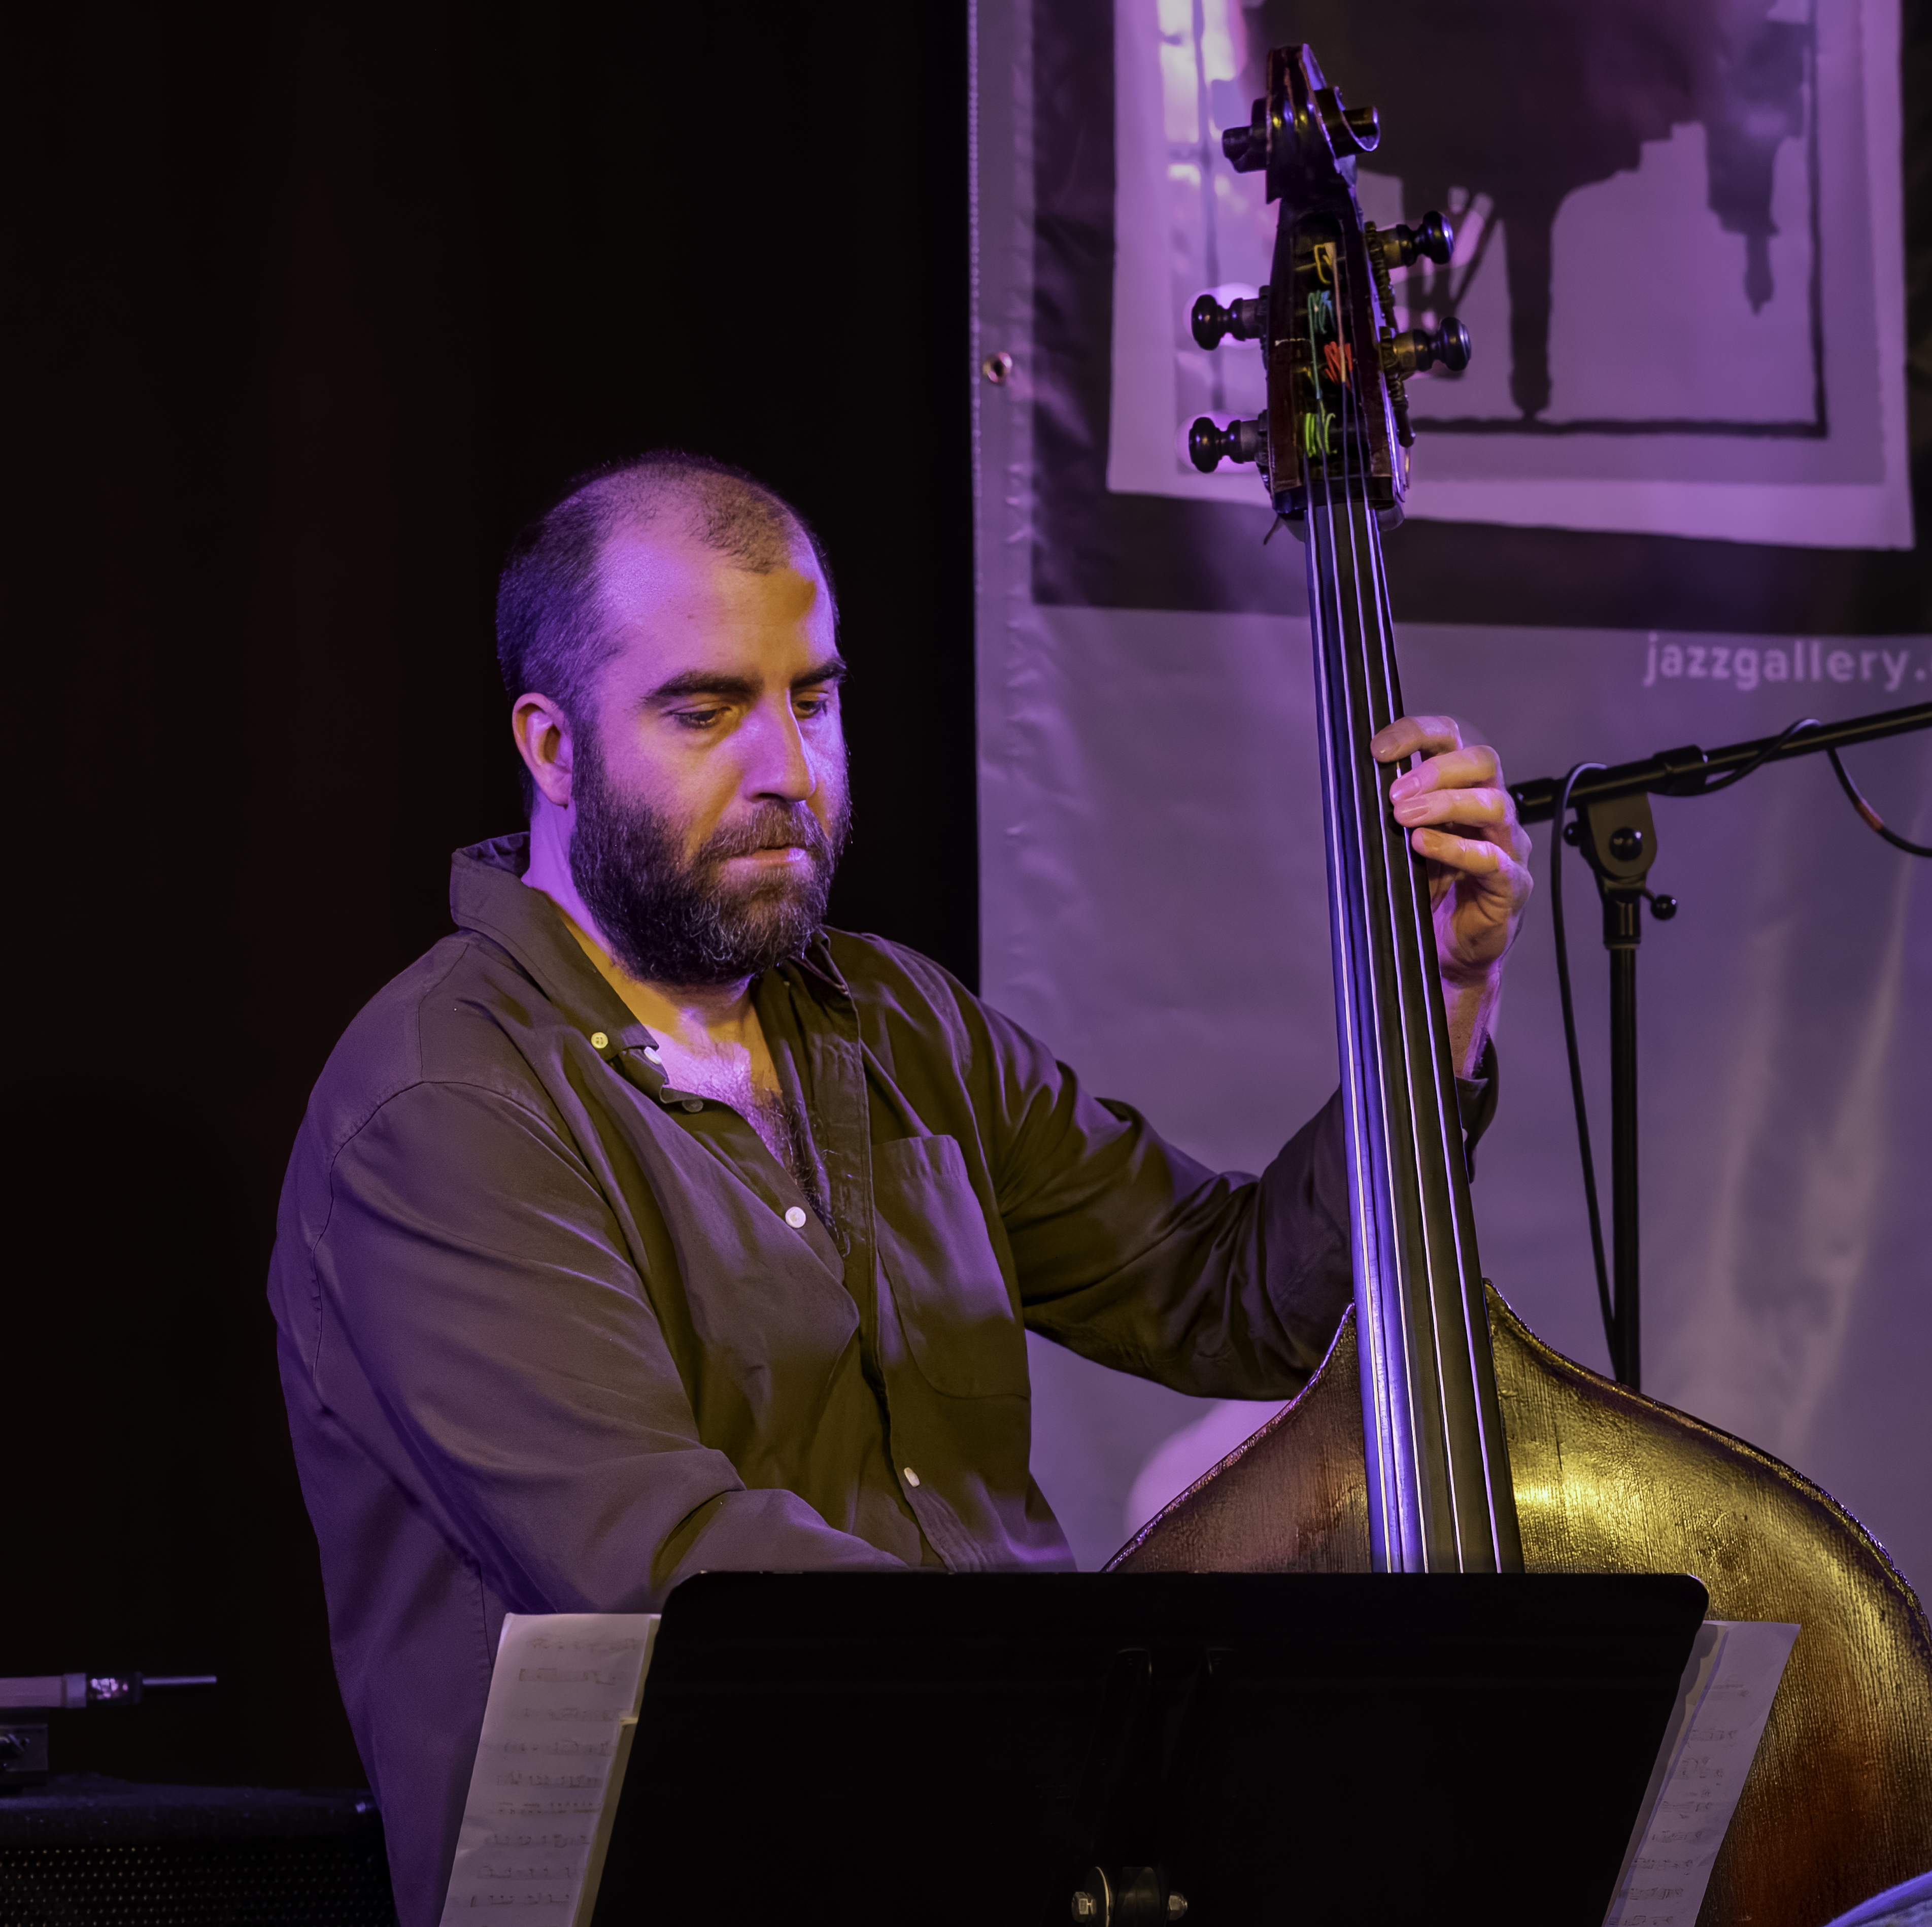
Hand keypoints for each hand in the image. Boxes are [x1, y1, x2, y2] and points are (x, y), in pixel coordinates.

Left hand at [1371, 714, 1533, 1072]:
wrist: (1452, 952)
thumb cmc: (1430, 890)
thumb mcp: (1401, 842)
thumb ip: (1388, 811)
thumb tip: (1346, 781)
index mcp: (1466, 788)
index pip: (1453, 739)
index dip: (1417, 733)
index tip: (1377, 748)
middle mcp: (1493, 809)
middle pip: (1483, 762)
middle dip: (1435, 770)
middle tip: (1394, 794)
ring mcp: (1508, 845)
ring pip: (1493, 805)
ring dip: (1444, 805)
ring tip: (1403, 818)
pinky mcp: (1511, 884)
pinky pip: (1492, 858)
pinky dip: (1457, 848)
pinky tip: (1424, 845)